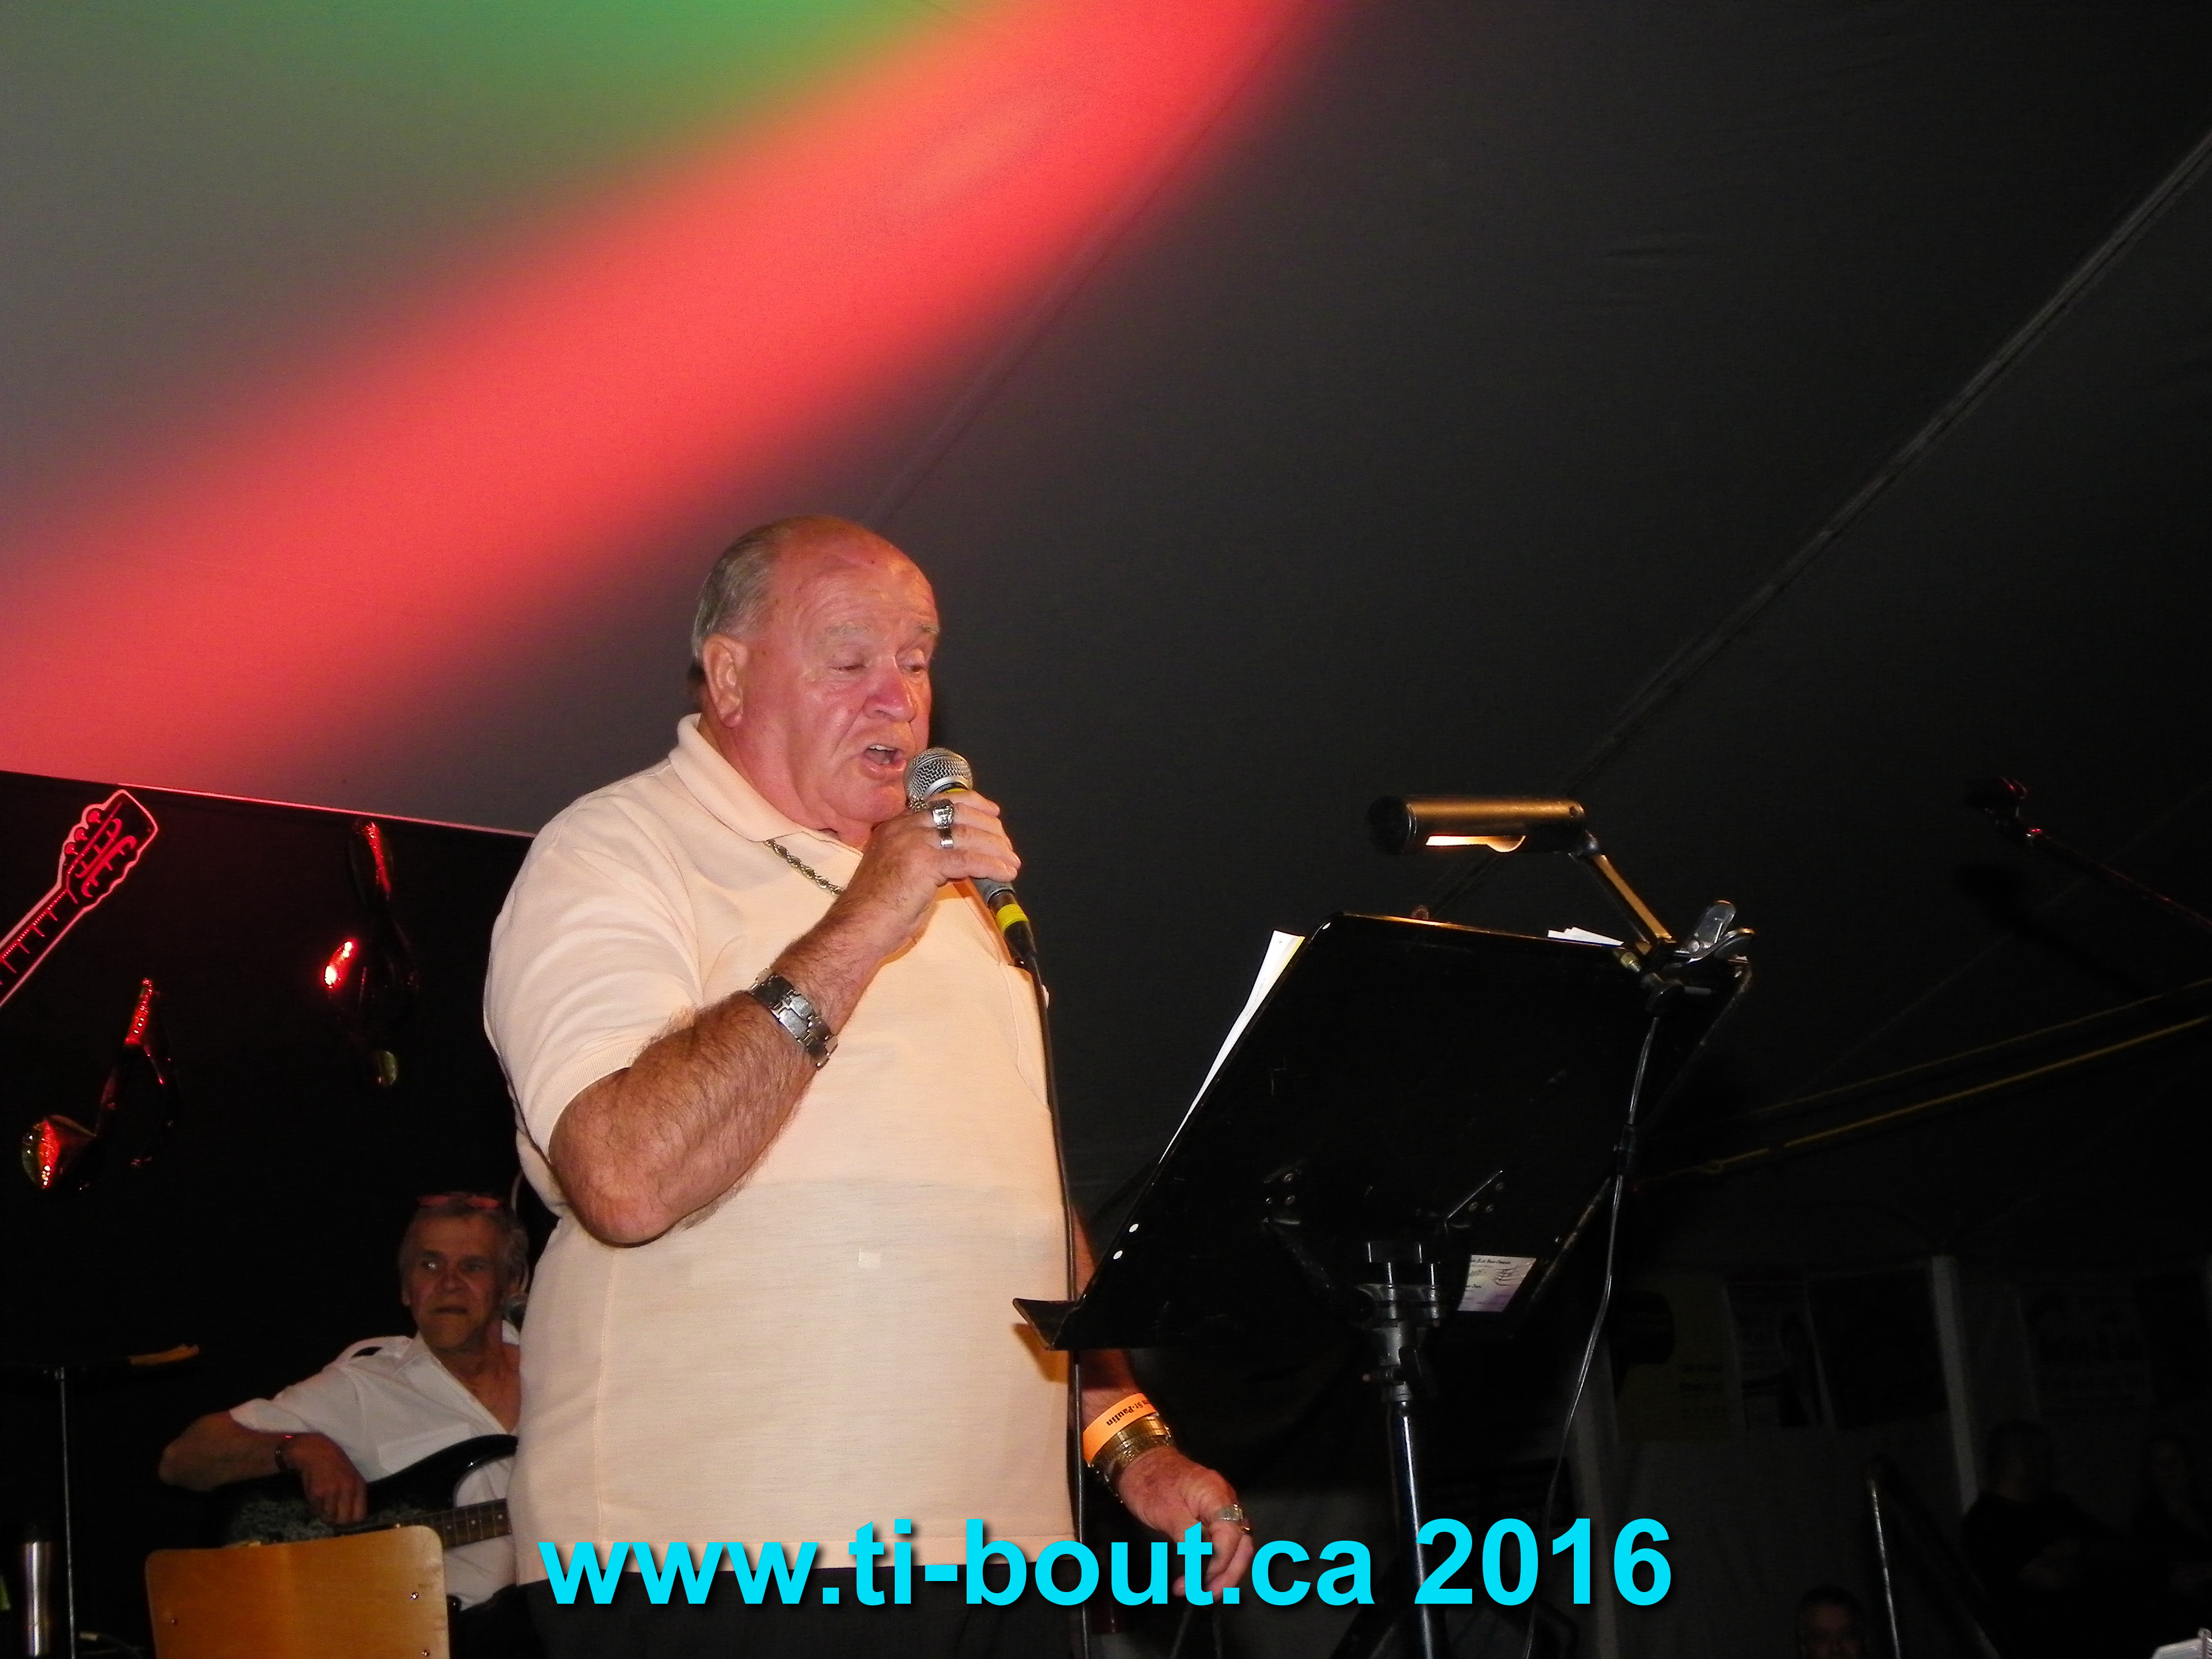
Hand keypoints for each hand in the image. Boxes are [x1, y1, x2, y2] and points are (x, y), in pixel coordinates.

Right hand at [282, 1434, 367, 1526]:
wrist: (316, 1452)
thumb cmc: (335, 1465)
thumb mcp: (352, 1477)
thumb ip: (354, 1495)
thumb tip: (351, 1518)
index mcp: (359, 1486)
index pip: (360, 1516)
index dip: (351, 1520)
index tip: (345, 1517)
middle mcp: (348, 1490)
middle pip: (344, 1520)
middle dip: (337, 1520)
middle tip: (331, 1514)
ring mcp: (332, 1492)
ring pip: (328, 1517)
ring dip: (324, 1514)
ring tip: (323, 1503)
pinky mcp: (317, 1494)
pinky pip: (316, 1510)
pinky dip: (315, 1507)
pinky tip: (316, 1496)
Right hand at [833, 790, 1019, 957]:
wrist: (857, 928)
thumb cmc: (878, 910)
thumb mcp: (903, 872)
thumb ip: (929, 859)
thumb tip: (962, 860)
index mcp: (896, 826)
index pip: (941, 802)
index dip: (973, 804)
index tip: (992, 813)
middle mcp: (903, 827)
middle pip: (958, 814)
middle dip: (990, 829)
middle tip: (1007, 846)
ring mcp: (912, 842)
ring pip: (967, 834)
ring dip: (996, 848)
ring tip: (1011, 862)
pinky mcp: (923, 862)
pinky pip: (968, 859)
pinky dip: (991, 865)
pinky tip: (1004, 873)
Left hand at [1115, 1447, 1255, 1594]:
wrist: (1138, 1460)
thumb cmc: (1149, 1481)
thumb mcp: (1165, 1511)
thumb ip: (1189, 1537)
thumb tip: (1203, 1563)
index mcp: (1215, 1495)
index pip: (1231, 1536)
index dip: (1220, 1562)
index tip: (1202, 1581)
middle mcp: (1224, 1500)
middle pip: (1241, 1543)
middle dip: (1229, 1574)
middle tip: (1207, 1595)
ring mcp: (1219, 1507)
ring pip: (1234, 1545)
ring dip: (1222, 1571)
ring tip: (1203, 1591)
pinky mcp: (1209, 1514)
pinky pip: (1221, 1541)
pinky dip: (1214, 1560)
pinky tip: (1201, 1575)